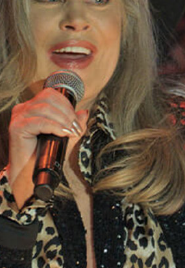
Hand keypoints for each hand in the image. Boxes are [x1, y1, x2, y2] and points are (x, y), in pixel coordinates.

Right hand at [7, 86, 84, 207]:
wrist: (30, 172)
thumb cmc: (45, 154)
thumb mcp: (64, 135)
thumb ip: (73, 123)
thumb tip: (84, 112)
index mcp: (32, 107)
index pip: (51, 94)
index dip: (67, 105)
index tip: (76, 122)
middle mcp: (23, 108)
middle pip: (49, 97)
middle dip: (67, 112)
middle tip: (76, 128)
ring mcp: (18, 117)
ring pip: (45, 108)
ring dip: (63, 120)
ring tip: (71, 133)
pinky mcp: (16, 128)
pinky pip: (39, 121)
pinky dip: (55, 127)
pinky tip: (63, 135)